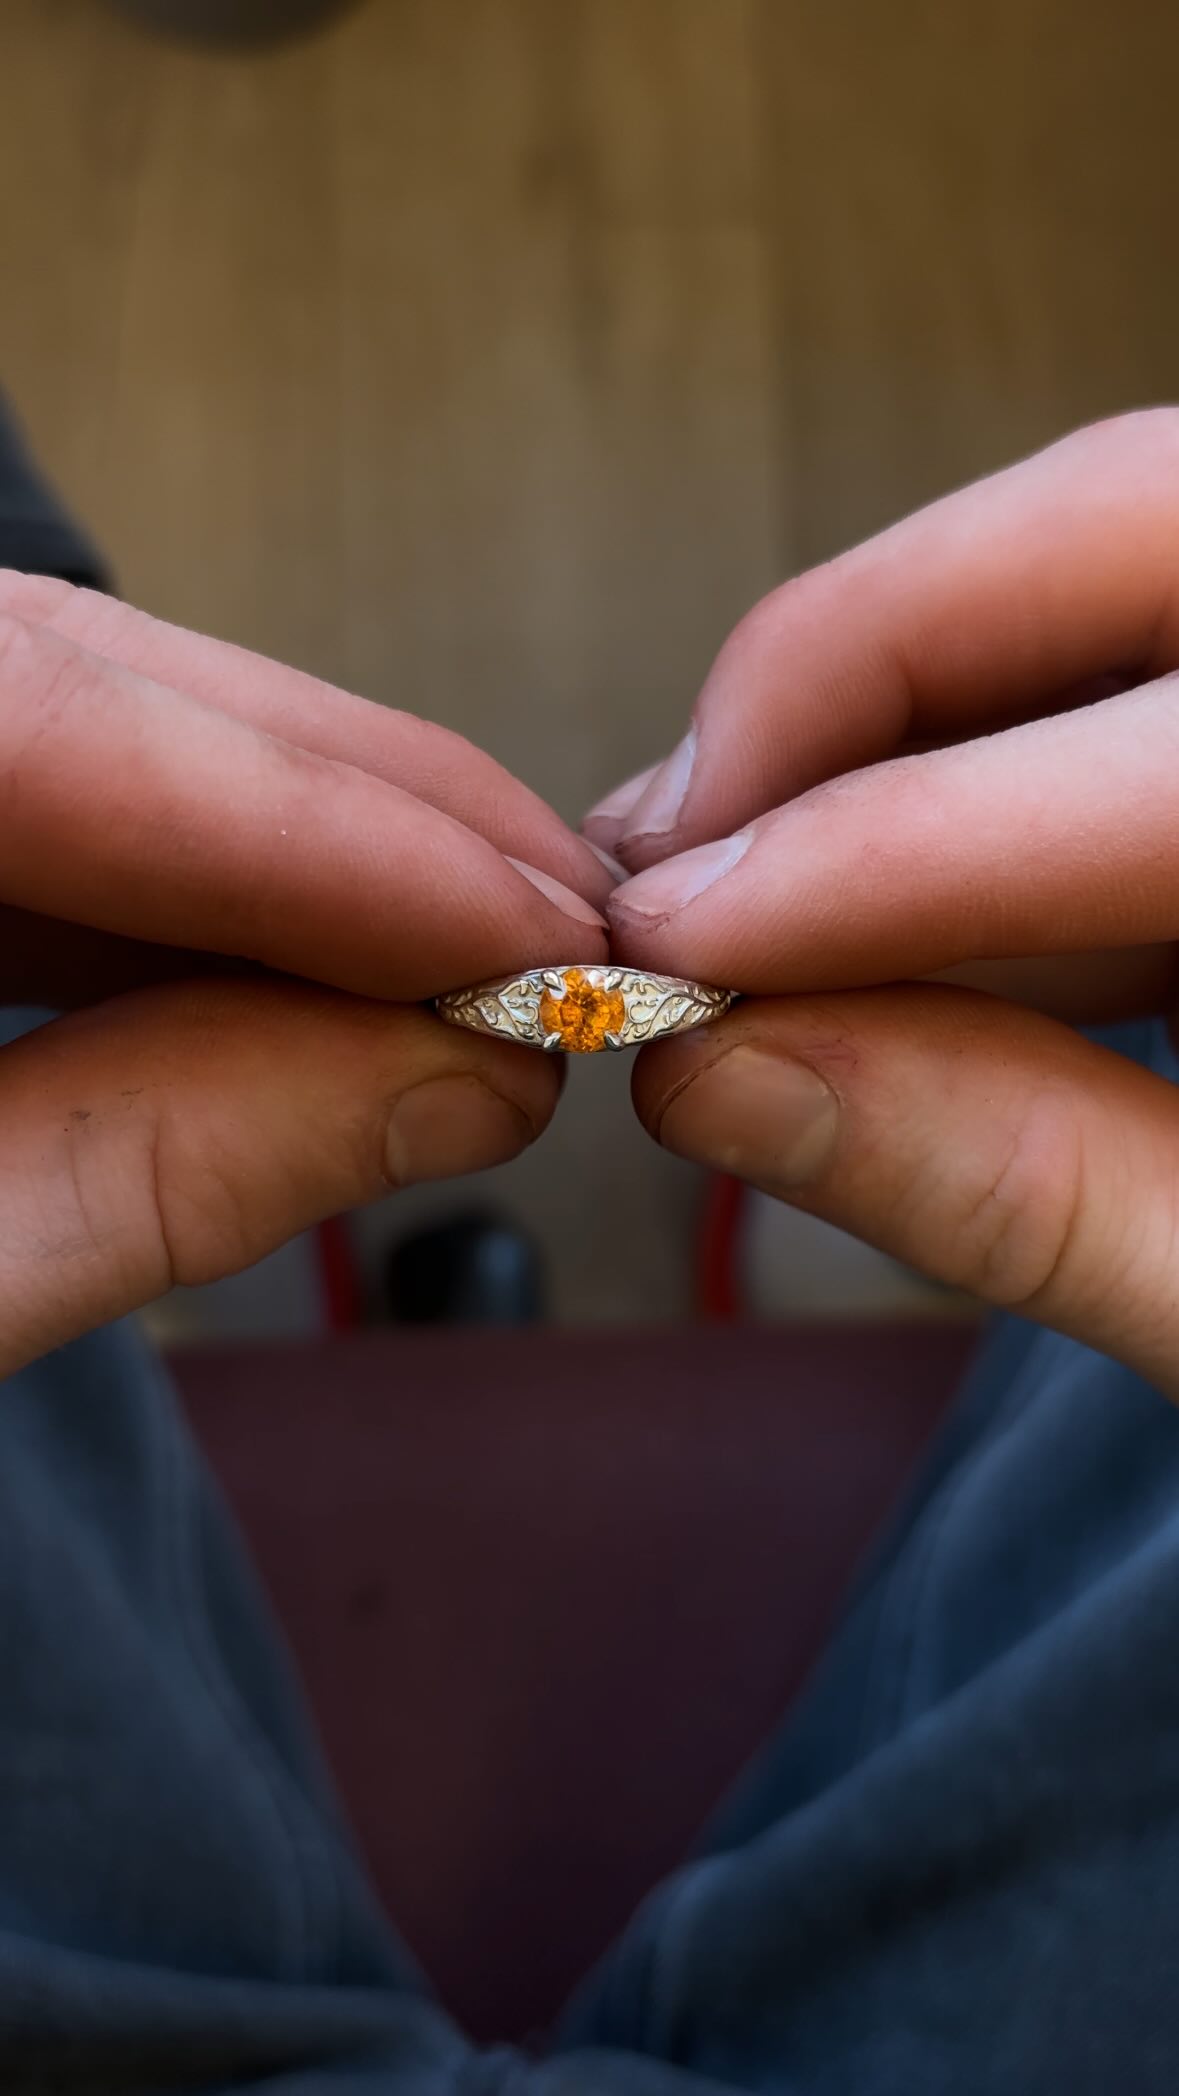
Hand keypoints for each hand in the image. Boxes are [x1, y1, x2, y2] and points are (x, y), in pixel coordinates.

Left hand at [0, 572, 608, 1372]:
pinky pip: (35, 821)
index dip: (305, 821)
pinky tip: (321, 969)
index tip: (528, 934)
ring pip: (74, 732)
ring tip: (477, 948)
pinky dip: (184, 899)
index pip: (24, 718)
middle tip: (556, 919)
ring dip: (289, 848)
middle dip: (340, 803)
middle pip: (68, 679)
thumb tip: (451, 1078)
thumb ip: (145, 1170)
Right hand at [600, 412, 1178, 1392]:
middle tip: (678, 835)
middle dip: (864, 669)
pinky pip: (1154, 670)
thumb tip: (738, 1075)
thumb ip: (1039, 1192)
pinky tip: (888, 884)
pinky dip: (998, 765)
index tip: (674, 939)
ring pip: (1131, 550)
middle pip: (1139, 521)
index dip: (878, 849)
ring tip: (737, 862)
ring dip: (903, 705)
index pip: (1168, 774)